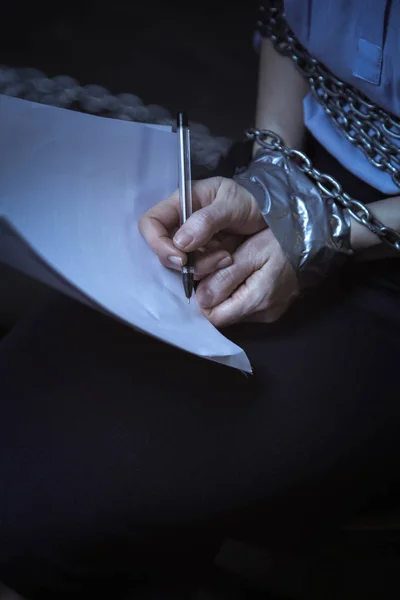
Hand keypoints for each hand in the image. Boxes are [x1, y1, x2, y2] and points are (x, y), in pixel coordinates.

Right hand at [139, 176, 265, 278]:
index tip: (181, 258)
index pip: (151, 223)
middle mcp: (180, 223)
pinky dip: (210, 271)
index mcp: (181, 202)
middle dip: (186, 261)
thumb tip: (180, 243)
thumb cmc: (251, 200)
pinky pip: (196, 269)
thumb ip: (207, 221)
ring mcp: (190, 241)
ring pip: (180, 264)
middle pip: (164, 249)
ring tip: (227, 258)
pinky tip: (228, 261)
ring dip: (202, 267)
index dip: (158, 243)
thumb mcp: (232, 205)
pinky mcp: (202, 256)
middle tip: (217, 260)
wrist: (271, 213)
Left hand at [196, 228, 299, 326]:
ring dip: (227, 294)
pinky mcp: (273, 310)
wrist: (313, 241)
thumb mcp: (251, 252)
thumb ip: (225, 276)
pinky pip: (246, 308)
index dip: (203, 298)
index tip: (204, 277)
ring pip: (233, 312)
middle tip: (218, 269)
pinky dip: (240, 294)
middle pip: (223, 315)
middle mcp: (263, 314)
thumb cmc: (281, 242)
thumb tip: (201, 298)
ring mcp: (270, 314)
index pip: (214, 317)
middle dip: (214, 295)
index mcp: (257, 301)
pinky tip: (245, 276)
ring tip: (233, 270)